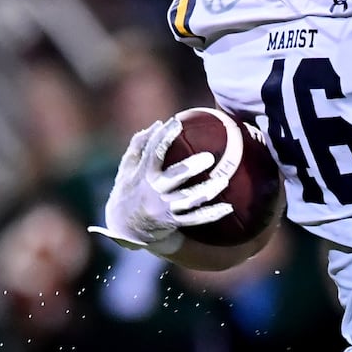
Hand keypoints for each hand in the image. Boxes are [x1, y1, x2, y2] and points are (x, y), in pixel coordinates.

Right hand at [88, 119, 232, 253]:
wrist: (123, 229)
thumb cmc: (128, 190)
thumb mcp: (126, 169)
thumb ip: (139, 145)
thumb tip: (158, 124)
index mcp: (143, 174)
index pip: (154, 152)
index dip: (164, 136)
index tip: (177, 122)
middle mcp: (153, 191)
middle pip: (175, 177)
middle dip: (191, 167)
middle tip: (210, 158)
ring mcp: (163, 208)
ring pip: (189, 200)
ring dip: (207, 191)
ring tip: (224, 181)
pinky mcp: (172, 222)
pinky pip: (195, 219)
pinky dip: (212, 214)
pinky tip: (228, 208)